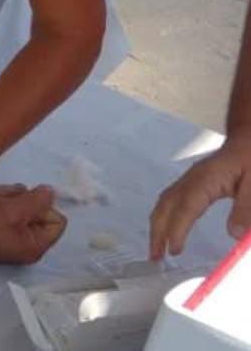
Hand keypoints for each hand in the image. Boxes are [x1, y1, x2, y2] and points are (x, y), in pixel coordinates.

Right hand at [0, 184, 66, 264]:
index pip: (57, 220)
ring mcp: (14, 235)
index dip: (42, 205)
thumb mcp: (11, 210)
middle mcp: (27, 243)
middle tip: (4, 201)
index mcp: (36, 246)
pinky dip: (0, 200)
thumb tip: (52, 192)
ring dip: (8, 196)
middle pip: (39, 209)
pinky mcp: (1, 227)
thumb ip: (36, 200)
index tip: (23, 202)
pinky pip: (10, 207)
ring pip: (23, 204)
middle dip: (21, 198)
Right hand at [150, 132, 250, 258]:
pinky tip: (168, 228)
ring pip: (165, 201)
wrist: (249, 140)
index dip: (178, 229)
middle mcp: (191, 179)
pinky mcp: (193, 182)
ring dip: (158, 224)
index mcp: (206, 180)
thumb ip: (246, 209)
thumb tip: (233, 234)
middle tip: (155, 257)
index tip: (175, 251)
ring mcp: (190, 179)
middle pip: (166, 203)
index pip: (186, 206)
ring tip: (157, 249)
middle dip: (158, 230)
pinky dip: (164, 216)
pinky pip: (171, 199)